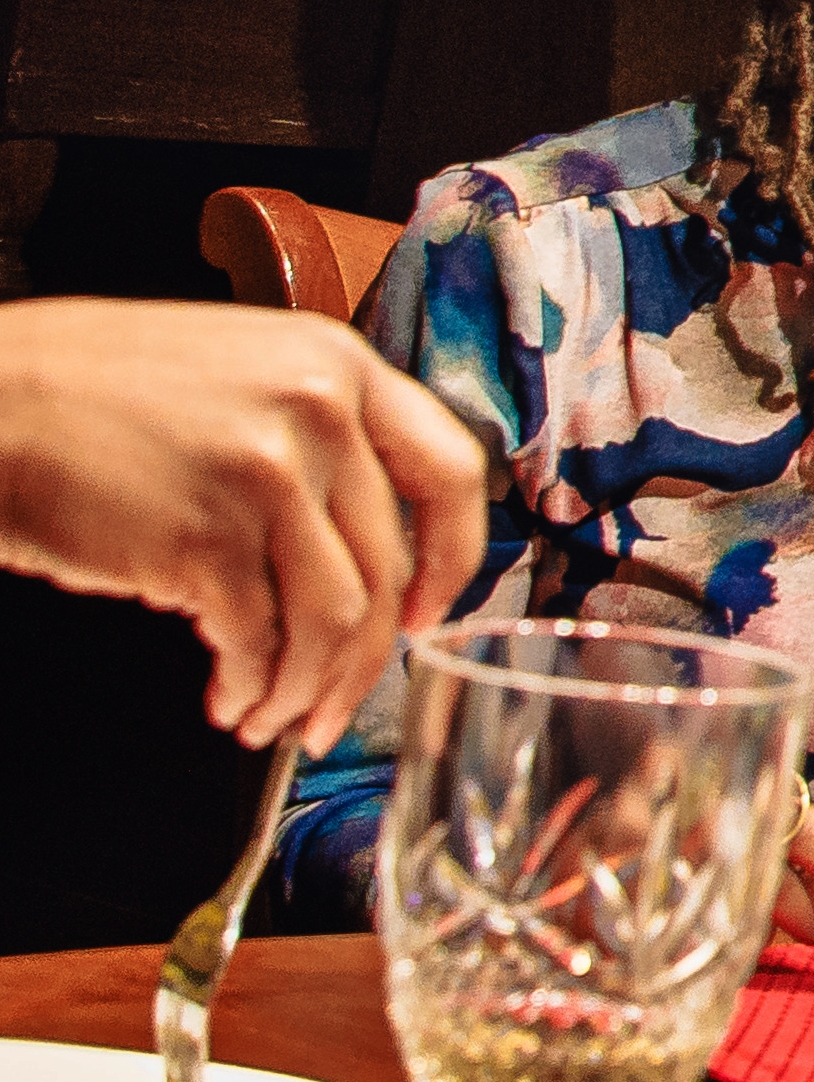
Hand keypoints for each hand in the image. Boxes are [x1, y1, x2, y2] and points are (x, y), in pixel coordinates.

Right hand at [0, 296, 484, 752]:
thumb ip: (315, 433)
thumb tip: (362, 543)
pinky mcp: (205, 539)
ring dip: (307, 687)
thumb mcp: (238, 374)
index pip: (450, 471)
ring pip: (335, 617)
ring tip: (274, 716)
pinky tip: (230, 699)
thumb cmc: (92, 393)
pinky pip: (259, 639)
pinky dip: (251, 685)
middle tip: (334, 710)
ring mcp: (268, 476)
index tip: (427, 613)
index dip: (453, 558)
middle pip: (386, 567)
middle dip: (364, 662)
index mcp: (337, 365)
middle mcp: (320, 413)